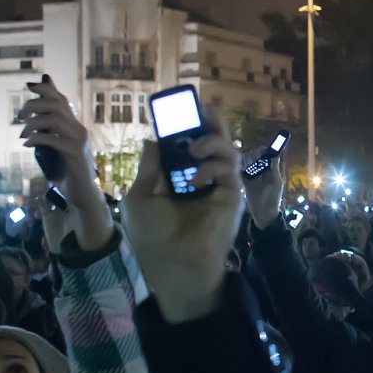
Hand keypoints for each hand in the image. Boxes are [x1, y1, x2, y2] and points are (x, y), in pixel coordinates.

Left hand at [19, 76, 110, 249]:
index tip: (28, 85)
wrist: (83, 195)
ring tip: (22, 132)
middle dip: (34, 105)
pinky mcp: (75, 154)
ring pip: (55, 118)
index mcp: (75, 127)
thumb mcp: (55, 150)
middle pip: (57, 104)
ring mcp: (79, 142)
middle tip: (19, 116)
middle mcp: (79, 130)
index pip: (62, 100)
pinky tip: (27, 143)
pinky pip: (52, 139)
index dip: (46, 89)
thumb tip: (33, 121)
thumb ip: (47, 135)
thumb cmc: (67, 174)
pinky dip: (36, 138)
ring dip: (33, 122)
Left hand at [121, 109, 243, 322]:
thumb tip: (151, 140)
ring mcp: (219, 188)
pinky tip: (195, 178)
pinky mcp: (233, 197)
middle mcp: (202, 180)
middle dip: (209, 123)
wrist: (172, 264)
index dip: (187, 127)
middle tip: (203, 108)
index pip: (188, 146)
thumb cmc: (152, 236)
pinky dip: (213, 166)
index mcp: (179, 179)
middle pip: (213, 143)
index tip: (181, 110)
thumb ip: (149, 168)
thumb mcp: (140, 196)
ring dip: (211, 142)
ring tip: (193, 148)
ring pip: (228, 151)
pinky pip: (230, 170)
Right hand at [243, 157, 284, 230]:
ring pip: (246, 162)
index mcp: (270, 170)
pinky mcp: (244, 182)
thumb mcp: (276, 183)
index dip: (262, 151)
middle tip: (252, 159)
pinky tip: (238, 168)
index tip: (260, 150)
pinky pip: (240, 172)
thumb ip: (274, 169)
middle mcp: (260, 171)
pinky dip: (238, 168)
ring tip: (245, 164)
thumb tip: (275, 155)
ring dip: (245, 160)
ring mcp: (252, 176)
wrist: (263, 213)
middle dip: (252, 155)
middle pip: (254, 157)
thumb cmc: (273, 198)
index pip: (265, 155)